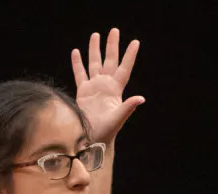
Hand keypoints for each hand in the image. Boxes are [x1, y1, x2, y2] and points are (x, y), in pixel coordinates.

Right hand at [71, 29, 143, 143]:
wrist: (93, 139)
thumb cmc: (107, 131)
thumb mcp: (118, 118)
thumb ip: (128, 107)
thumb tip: (141, 98)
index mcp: (115, 90)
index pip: (124, 68)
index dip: (129, 55)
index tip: (135, 42)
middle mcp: (106, 85)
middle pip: (110, 61)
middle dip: (112, 46)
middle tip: (114, 30)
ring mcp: (94, 87)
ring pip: (94, 64)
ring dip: (95, 50)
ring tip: (95, 35)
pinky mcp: (83, 92)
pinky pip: (80, 74)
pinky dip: (77, 63)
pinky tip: (76, 52)